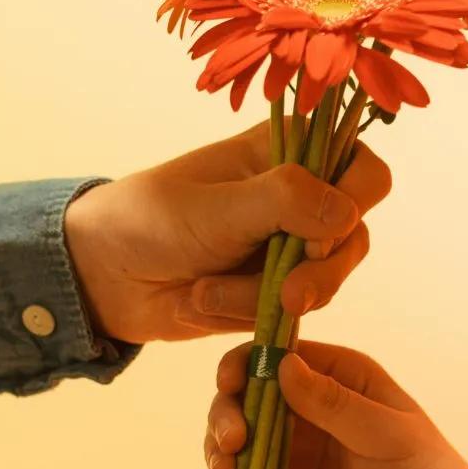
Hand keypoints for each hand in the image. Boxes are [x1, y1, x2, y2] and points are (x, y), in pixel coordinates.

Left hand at [64, 123, 390, 343]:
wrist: (102, 274)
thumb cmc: (151, 218)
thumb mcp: (218, 206)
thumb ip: (285, 201)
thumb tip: (347, 216)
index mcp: (292, 152)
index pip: (365, 172)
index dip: (352, 204)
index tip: (314, 233)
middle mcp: (301, 197)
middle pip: (355, 238)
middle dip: (320, 272)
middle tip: (288, 296)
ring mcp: (289, 248)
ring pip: (325, 283)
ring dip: (267, 297)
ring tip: (206, 293)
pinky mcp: (273, 292)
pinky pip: (292, 315)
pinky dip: (250, 316)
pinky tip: (203, 303)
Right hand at [203, 342, 467, 468]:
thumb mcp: (388, 436)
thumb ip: (335, 404)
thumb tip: (282, 364)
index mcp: (340, 377)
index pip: (277, 355)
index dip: (245, 365)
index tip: (230, 386)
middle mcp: (312, 410)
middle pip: (246, 399)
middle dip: (226, 417)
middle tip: (230, 445)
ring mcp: (300, 454)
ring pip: (242, 446)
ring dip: (228, 459)